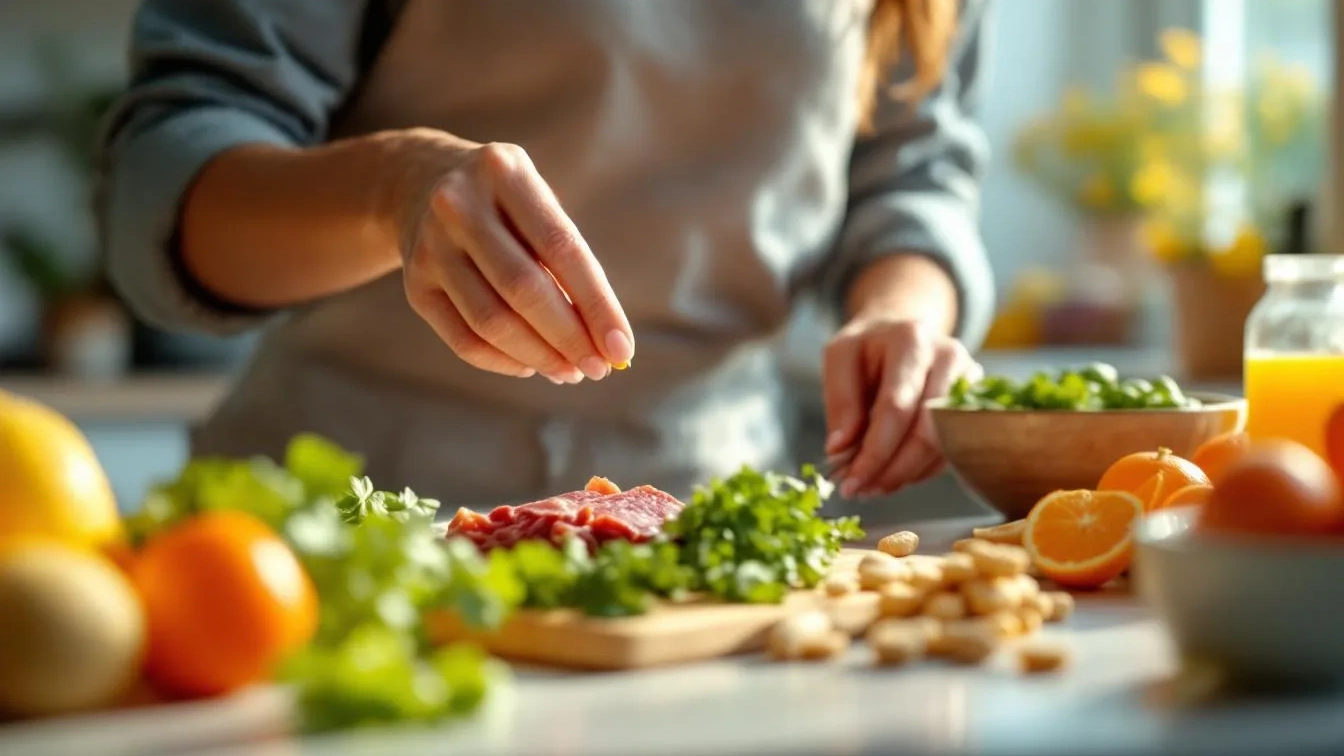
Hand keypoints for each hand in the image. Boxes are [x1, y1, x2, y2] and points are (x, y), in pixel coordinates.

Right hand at [398, 138, 633, 382]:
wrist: (415, 183)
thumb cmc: (504, 203)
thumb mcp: (537, 202)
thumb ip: (568, 261)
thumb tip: (603, 340)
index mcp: (503, 171)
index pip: (562, 248)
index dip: (597, 304)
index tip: (622, 348)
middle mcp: (459, 205)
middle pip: (524, 289)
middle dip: (570, 338)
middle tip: (599, 368)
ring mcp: (429, 246)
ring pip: (492, 322)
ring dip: (540, 357)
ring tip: (570, 371)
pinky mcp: (414, 285)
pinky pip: (464, 341)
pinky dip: (504, 362)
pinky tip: (531, 366)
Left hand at [822, 316, 980, 497]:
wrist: (901, 328)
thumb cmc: (867, 346)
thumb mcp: (840, 358)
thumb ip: (840, 400)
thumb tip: (841, 449)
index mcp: (912, 340)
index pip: (897, 408)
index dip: (874, 452)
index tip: (850, 483)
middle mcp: (950, 358)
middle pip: (927, 432)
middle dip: (892, 470)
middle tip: (862, 491)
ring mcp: (970, 382)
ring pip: (944, 446)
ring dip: (905, 474)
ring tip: (872, 485)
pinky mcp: (975, 404)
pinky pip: (952, 449)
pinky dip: (920, 469)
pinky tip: (894, 473)